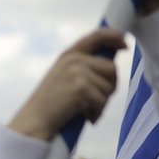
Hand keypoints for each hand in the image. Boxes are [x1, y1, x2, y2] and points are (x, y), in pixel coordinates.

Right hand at [9, 28, 125, 140]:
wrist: (34, 121)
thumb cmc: (49, 105)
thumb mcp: (62, 77)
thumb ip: (82, 67)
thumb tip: (110, 68)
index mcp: (69, 55)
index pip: (98, 36)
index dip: (115, 37)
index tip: (124, 46)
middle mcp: (74, 60)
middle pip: (111, 68)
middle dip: (110, 87)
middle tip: (99, 101)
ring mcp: (77, 73)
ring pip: (109, 87)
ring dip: (102, 103)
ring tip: (88, 111)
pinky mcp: (81, 88)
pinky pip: (102, 101)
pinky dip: (97, 113)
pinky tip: (88, 118)